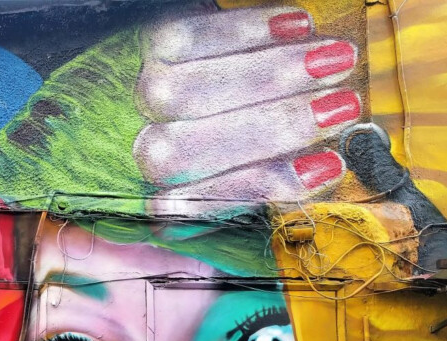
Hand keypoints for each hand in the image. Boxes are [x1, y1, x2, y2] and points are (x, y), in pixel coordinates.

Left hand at [133, 6, 360, 216]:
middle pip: (179, 154)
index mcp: (130, 209)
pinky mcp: (126, 47)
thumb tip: (322, 169)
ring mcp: (113, 101)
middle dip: (269, 130)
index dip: (255, 188)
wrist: (105, 104)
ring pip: (182, 93)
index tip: (326, 167)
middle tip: (342, 108)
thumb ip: (242, 193)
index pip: (182, 210)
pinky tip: (298, 25)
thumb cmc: (172, 156)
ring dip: (268, 75)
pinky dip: (244, 29)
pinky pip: (182, 34)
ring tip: (335, 61)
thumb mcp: (195, 197)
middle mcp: (111, 159)